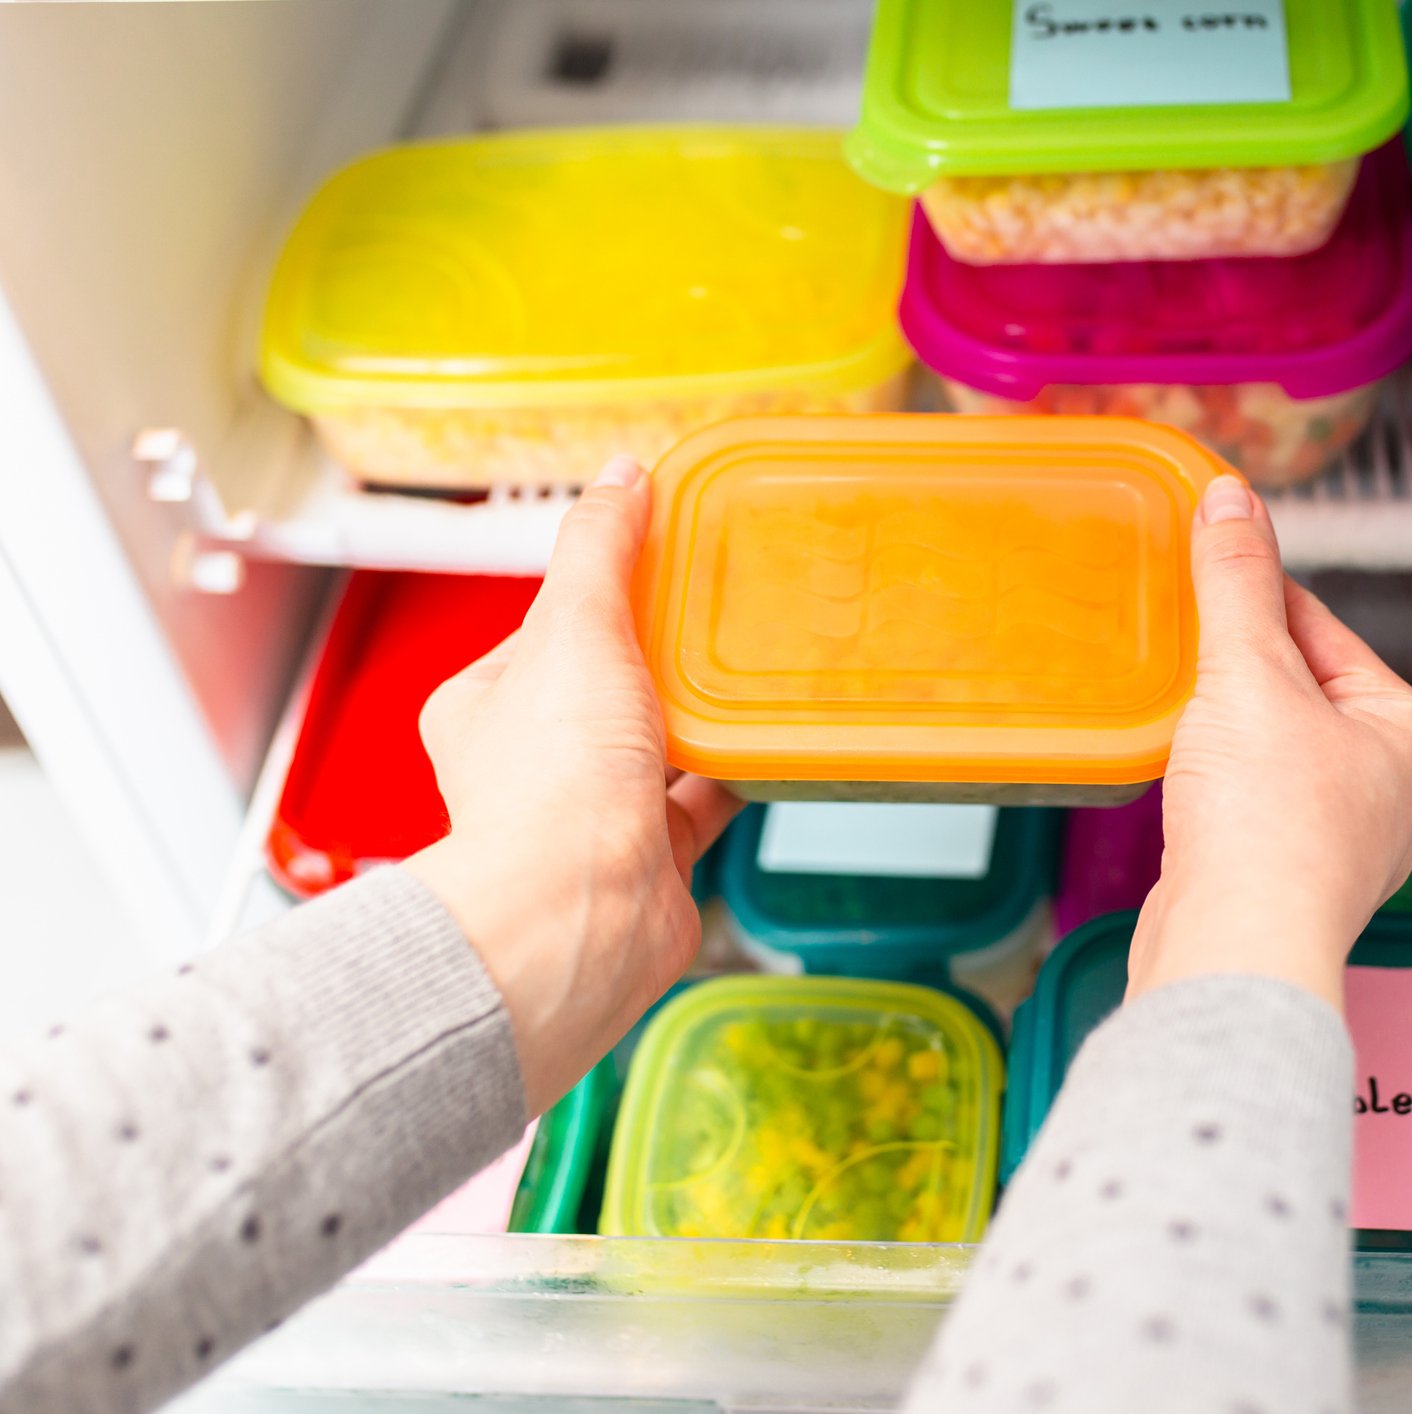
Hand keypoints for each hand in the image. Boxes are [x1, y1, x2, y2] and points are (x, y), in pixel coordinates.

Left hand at [406, 456, 740, 1113]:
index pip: (549, 625)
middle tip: (718, 608)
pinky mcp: (650, 855)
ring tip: (752, 666)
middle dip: (661, 652)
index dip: (605, 589)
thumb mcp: (576, 629)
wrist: (582, 918)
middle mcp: (531, 761)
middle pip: (609, 682)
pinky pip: (701, 797)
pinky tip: (768, 739)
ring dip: (700, 712)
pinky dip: (735, 769)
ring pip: (656, 741)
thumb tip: (620, 476)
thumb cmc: (553, 788)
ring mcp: (591, 812)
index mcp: (484, 704)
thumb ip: (599, 549)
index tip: (661, 557)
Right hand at [1131, 475, 1411, 1011]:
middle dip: (1238, 668)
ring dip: (1223, 728)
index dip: (1256, 596)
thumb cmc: (1269, 824)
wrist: (1235, 951)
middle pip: (1301, 689)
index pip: (1325, 630)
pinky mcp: (1288, 880)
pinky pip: (1252, 803)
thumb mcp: (1248, 674)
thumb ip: (1237, 581)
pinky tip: (1183, 782)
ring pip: (1274, 748)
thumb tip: (1231, 497)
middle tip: (1180, 646)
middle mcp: (1397, 793)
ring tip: (1178, 718)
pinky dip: (1215, 783)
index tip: (1203, 569)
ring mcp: (1345, 844)